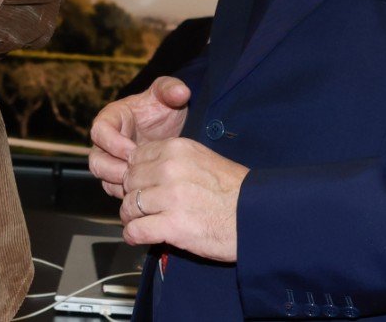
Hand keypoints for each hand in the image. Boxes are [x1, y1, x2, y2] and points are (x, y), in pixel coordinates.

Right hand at [89, 76, 190, 197]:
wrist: (170, 128)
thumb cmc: (163, 108)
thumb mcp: (167, 94)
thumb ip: (171, 89)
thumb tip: (181, 92)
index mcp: (112, 118)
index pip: (99, 130)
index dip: (112, 142)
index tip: (132, 150)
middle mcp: (106, 141)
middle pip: (96, 160)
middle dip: (113, 169)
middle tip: (135, 173)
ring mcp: (112, 160)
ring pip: (104, 178)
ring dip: (119, 184)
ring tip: (141, 185)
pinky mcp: (120, 175)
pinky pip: (115, 188)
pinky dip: (127, 193)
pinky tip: (145, 192)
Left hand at [120, 138, 247, 261]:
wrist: (256, 217)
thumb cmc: (235, 191)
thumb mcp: (204, 159)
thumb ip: (174, 160)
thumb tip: (146, 168)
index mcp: (178, 149)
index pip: (136, 157)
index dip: (137, 174)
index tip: (143, 185)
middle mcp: (170, 169)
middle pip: (130, 181)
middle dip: (132, 195)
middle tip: (141, 207)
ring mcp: (170, 197)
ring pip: (129, 206)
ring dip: (131, 217)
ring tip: (141, 222)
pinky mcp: (172, 226)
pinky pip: (136, 230)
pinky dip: (133, 235)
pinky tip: (138, 236)